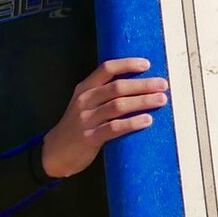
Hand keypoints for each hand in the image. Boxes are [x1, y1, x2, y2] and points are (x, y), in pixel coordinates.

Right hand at [41, 57, 167, 179]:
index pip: (106, 69)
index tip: (147, 64)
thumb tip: (138, 88)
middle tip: (163, 85)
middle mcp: (85, 100)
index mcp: (84, 88)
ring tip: (160, 100)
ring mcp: (86, 119)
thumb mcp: (84, 104)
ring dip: (142, 101)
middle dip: (142, 84)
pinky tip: (147, 120)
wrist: (54, 152)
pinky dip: (132, 123)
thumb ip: (103, 95)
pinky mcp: (90, 137)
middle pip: (117, 87)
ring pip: (118, 106)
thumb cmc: (76, 126)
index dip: (127, 64)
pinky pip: (114, 128)